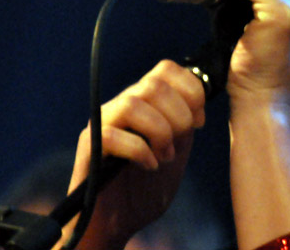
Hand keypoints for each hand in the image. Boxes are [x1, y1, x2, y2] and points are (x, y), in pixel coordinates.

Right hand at [64, 60, 205, 249]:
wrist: (118, 221)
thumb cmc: (147, 186)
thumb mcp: (177, 148)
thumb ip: (185, 122)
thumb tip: (198, 101)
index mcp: (145, 101)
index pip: (166, 69)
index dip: (191, 91)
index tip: (199, 121)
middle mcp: (121, 105)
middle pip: (154, 84)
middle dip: (179, 116)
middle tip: (178, 145)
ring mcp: (103, 123)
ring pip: (133, 104)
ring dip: (159, 132)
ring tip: (164, 156)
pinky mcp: (89, 147)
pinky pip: (113, 136)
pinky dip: (140, 151)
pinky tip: (149, 166)